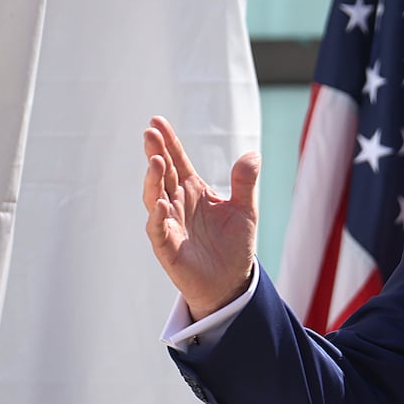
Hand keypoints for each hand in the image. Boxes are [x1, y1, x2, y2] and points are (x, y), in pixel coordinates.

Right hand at [141, 116, 258, 319]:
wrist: (231, 282)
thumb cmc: (233, 245)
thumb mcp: (245, 210)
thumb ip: (245, 183)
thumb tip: (253, 153)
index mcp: (193, 190)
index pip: (177, 161)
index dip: (168, 142)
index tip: (157, 121)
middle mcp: (177, 203)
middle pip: (163, 174)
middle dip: (156, 153)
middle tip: (150, 133)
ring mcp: (169, 224)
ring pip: (155, 198)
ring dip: (154, 180)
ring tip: (156, 161)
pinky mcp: (167, 247)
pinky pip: (159, 230)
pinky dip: (159, 217)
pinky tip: (162, 204)